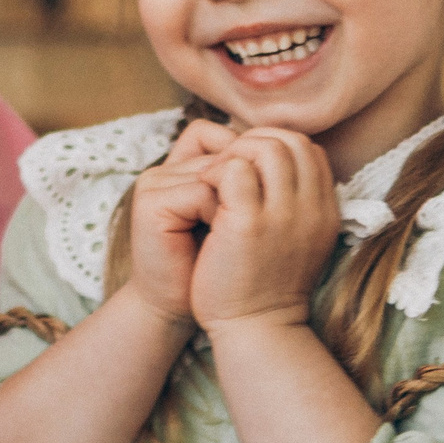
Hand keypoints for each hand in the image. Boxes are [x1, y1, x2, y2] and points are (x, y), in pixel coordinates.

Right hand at [115, 118, 237, 328]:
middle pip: (225, 152)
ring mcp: (155, 182)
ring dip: (237, 204)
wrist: (180, 306)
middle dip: (248, 189)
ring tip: (230, 236)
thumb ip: (252, 180)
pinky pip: (201, 192)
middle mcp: (167, 167)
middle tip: (242, 228)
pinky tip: (217, 241)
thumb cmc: (218, 265)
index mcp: (185, 164)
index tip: (255, 210)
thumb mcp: (240, 215)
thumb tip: (293, 151)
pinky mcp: (150, 203)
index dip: (249, 168)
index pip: (222, 135)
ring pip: (218, 171)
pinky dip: (218, 216)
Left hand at [188, 128, 340, 336]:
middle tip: (226, 165)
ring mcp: (284, 215)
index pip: (309, 150)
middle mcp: (312, 209)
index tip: (248, 163)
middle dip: (254, 141)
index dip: (276, 145)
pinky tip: (202, 189)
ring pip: (267, 147)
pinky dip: (215, 170)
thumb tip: (277, 171)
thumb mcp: (297, 242)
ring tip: (214, 177)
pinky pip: (235, 169)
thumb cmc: (266, 286)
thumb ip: (295, 206)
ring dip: (234, 153)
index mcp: (326, 211)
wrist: (255, 329)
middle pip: (292, 141)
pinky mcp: (249, 223)